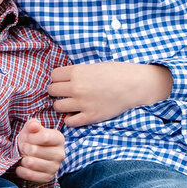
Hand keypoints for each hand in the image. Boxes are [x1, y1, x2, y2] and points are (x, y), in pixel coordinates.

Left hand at [15, 118, 64, 183]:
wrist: (33, 155)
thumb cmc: (33, 139)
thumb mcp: (32, 128)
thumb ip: (32, 124)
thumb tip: (33, 126)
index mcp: (59, 139)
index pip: (44, 137)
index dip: (30, 137)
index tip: (26, 137)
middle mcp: (60, 154)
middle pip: (35, 150)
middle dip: (24, 148)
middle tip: (23, 147)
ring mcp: (55, 167)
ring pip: (31, 163)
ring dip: (22, 159)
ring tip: (24, 156)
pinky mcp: (47, 178)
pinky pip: (29, 175)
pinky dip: (21, 170)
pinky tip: (21, 166)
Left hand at [49, 62, 170, 127]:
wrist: (134, 85)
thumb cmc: (116, 72)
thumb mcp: (94, 66)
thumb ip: (78, 72)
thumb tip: (64, 79)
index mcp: (77, 72)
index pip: (53, 76)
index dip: (57, 79)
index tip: (63, 82)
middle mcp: (76, 87)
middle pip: (52, 91)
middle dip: (57, 92)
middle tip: (65, 93)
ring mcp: (82, 103)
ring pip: (57, 107)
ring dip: (62, 106)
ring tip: (70, 104)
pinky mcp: (90, 116)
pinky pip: (70, 122)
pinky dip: (70, 119)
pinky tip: (76, 115)